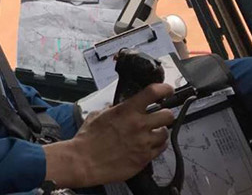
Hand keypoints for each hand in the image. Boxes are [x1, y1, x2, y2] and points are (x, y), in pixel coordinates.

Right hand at [43, 82, 174, 187]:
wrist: (84, 162)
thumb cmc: (88, 140)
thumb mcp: (97, 115)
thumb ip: (112, 109)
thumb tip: (116, 107)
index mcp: (126, 111)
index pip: (152, 93)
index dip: (164, 89)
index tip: (167, 90)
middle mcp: (138, 125)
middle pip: (167, 115)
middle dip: (165, 114)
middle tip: (159, 116)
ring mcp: (143, 143)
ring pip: (165, 134)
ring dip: (160, 132)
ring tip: (151, 133)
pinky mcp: (144, 158)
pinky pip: (160, 149)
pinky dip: (156, 146)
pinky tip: (148, 145)